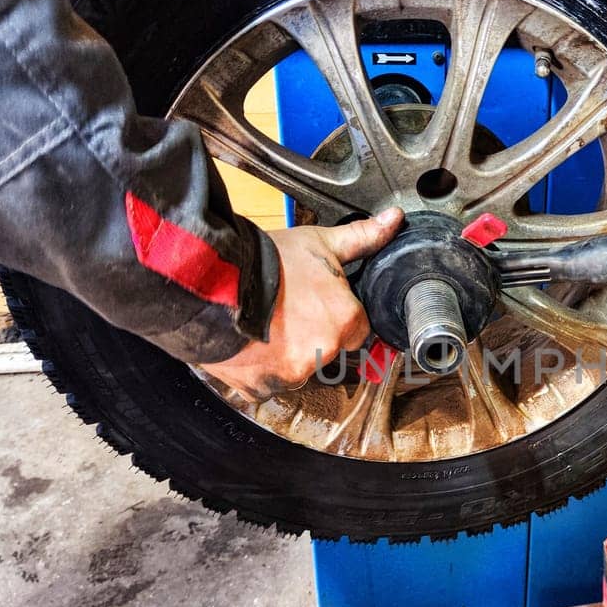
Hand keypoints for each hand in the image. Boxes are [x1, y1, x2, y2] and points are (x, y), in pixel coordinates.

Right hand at [202, 208, 403, 399]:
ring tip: (264, 324)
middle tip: (287, 310)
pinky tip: (248, 343)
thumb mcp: (319, 241)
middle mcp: (324, 352)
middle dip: (312, 335)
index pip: (357, 329)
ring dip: (285, 354)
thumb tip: (394, 220)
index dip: (337, 315)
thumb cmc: (266, 261)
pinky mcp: (261, 387)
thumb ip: (362, 238)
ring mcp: (292, 374)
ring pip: (298, 368)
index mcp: (345, 320)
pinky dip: (259, 370)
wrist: (212, 281)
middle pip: (327, 350)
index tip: (317, 305)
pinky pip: (267, 384)